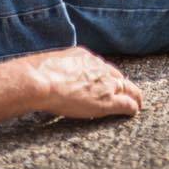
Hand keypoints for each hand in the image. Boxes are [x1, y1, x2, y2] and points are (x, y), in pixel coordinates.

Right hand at [21, 47, 143, 118]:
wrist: (36, 81)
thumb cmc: (33, 74)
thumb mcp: (47, 63)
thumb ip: (56, 67)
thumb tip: (45, 74)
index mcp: (82, 55)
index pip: (101, 66)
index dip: (105, 76)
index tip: (105, 83)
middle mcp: (97, 66)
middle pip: (118, 76)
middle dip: (122, 85)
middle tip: (124, 95)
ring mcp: (105, 83)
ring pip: (129, 89)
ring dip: (132, 97)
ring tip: (135, 104)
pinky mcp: (109, 100)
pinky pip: (129, 104)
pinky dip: (132, 108)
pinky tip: (132, 113)